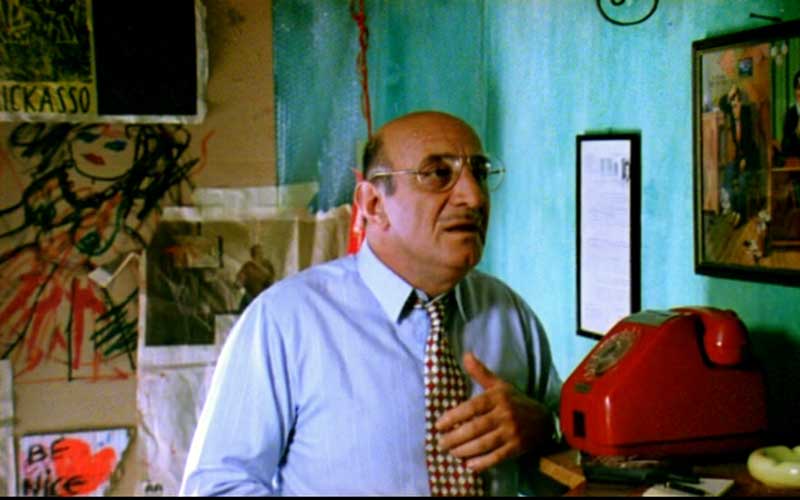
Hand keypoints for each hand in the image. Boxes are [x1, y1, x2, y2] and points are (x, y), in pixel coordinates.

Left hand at [434, 352, 553, 472]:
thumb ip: (480, 372)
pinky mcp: (517, 448)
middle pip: (476, 428)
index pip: (472, 407)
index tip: (438, 424)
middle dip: (455, 437)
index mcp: (498, 397)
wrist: (544, 419)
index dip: (454, 416)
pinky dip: (482, 463)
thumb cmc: (515, 401)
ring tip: (451, 453)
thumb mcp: (500, 385)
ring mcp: (512, 432)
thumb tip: (465, 355)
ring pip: (484, 444)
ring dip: (465, 451)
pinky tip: (469, 465)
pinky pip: (497, 457)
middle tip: (440, 443)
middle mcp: (505, 414)